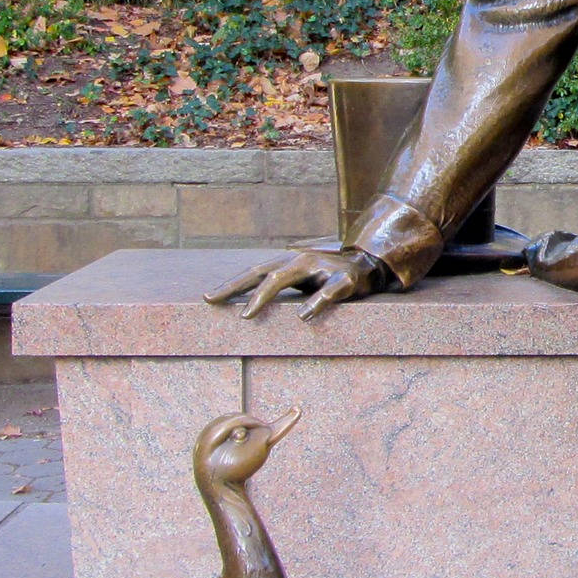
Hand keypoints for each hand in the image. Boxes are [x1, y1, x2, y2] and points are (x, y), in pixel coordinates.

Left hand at [203, 249, 381, 321]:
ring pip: (286, 277)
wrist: (370, 267)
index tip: (208, 299)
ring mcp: (322, 268)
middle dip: (238, 288)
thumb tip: (247, 307)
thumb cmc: (329, 277)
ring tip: (248, 314)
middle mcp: (301, 261)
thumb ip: (280, 289)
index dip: (231, 284)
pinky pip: (330, 291)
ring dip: (264, 295)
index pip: (254, 272)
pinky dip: (316, 303)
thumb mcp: (302, 281)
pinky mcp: (345, 280)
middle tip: (216, 304)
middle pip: (264, 272)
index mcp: (289, 263)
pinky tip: (304, 316)